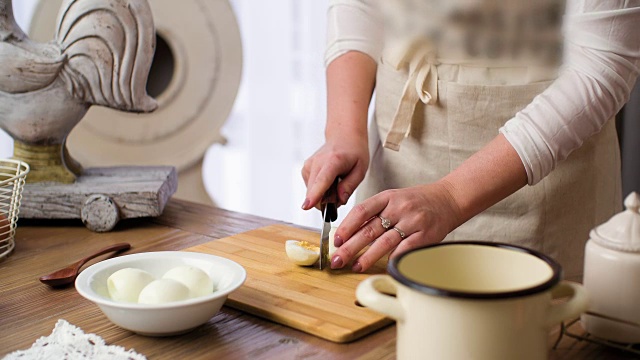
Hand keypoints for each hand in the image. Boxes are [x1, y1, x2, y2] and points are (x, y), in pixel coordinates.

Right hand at [301, 132, 368, 208]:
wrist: (343, 137)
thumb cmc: (354, 152)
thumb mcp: (360, 169)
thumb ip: (350, 186)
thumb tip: (339, 200)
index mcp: (334, 161)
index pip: (322, 180)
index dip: (314, 195)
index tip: (306, 206)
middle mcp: (317, 162)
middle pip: (314, 192)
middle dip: (327, 201)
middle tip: (341, 191)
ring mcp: (308, 166)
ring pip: (312, 193)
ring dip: (324, 195)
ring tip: (336, 182)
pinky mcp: (305, 170)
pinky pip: (311, 189)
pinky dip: (320, 189)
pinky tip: (329, 180)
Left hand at [330, 181, 462, 271]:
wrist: (449, 198)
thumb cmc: (417, 201)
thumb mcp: (394, 198)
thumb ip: (375, 213)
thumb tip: (350, 233)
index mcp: (388, 197)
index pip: (361, 211)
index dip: (346, 227)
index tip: (336, 240)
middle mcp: (399, 208)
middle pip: (369, 229)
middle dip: (350, 247)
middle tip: (338, 260)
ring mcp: (412, 221)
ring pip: (385, 242)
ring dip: (368, 257)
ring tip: (356, 266)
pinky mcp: (425, 235)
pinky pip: (405, 250)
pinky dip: (392, 259)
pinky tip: (383, 266)